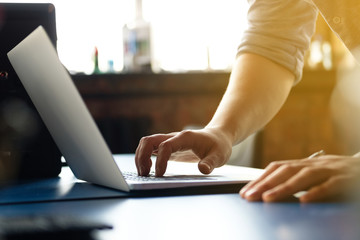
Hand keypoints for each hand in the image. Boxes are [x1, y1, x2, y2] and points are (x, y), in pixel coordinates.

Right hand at [135, 128, 231, 176]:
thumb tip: (203, 170)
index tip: (160, 174)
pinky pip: (150, 148)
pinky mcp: (167, 146)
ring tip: (144, 174)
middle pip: (149, 141)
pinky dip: (144, 158)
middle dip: (142, 157)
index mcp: (185, 138)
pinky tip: (148, 170)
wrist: (217, 137)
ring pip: (146, 143)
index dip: (160, 160)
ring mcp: (169, 140)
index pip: (166, 145)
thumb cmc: (218, 146)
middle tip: (145, 174)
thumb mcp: (219, 155)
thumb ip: (211, 162)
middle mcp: (174, 137)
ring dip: (141, 157)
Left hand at [240, 153, 359, 201]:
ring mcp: (330, 170)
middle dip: (265, 184)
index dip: (260, 179)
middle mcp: (314, 164)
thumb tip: (271, 193)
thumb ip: (297, 183)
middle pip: (285, 171)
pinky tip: (304, 201)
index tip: (245, 191)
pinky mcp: (346, 179)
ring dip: (283, 188)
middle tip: (249, 197)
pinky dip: (317, 193)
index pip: (277, 168)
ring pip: (304, 177)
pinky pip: (330, 185)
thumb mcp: (315, 177)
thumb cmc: (337, 175)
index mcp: (305, 163)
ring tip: (267, 199)